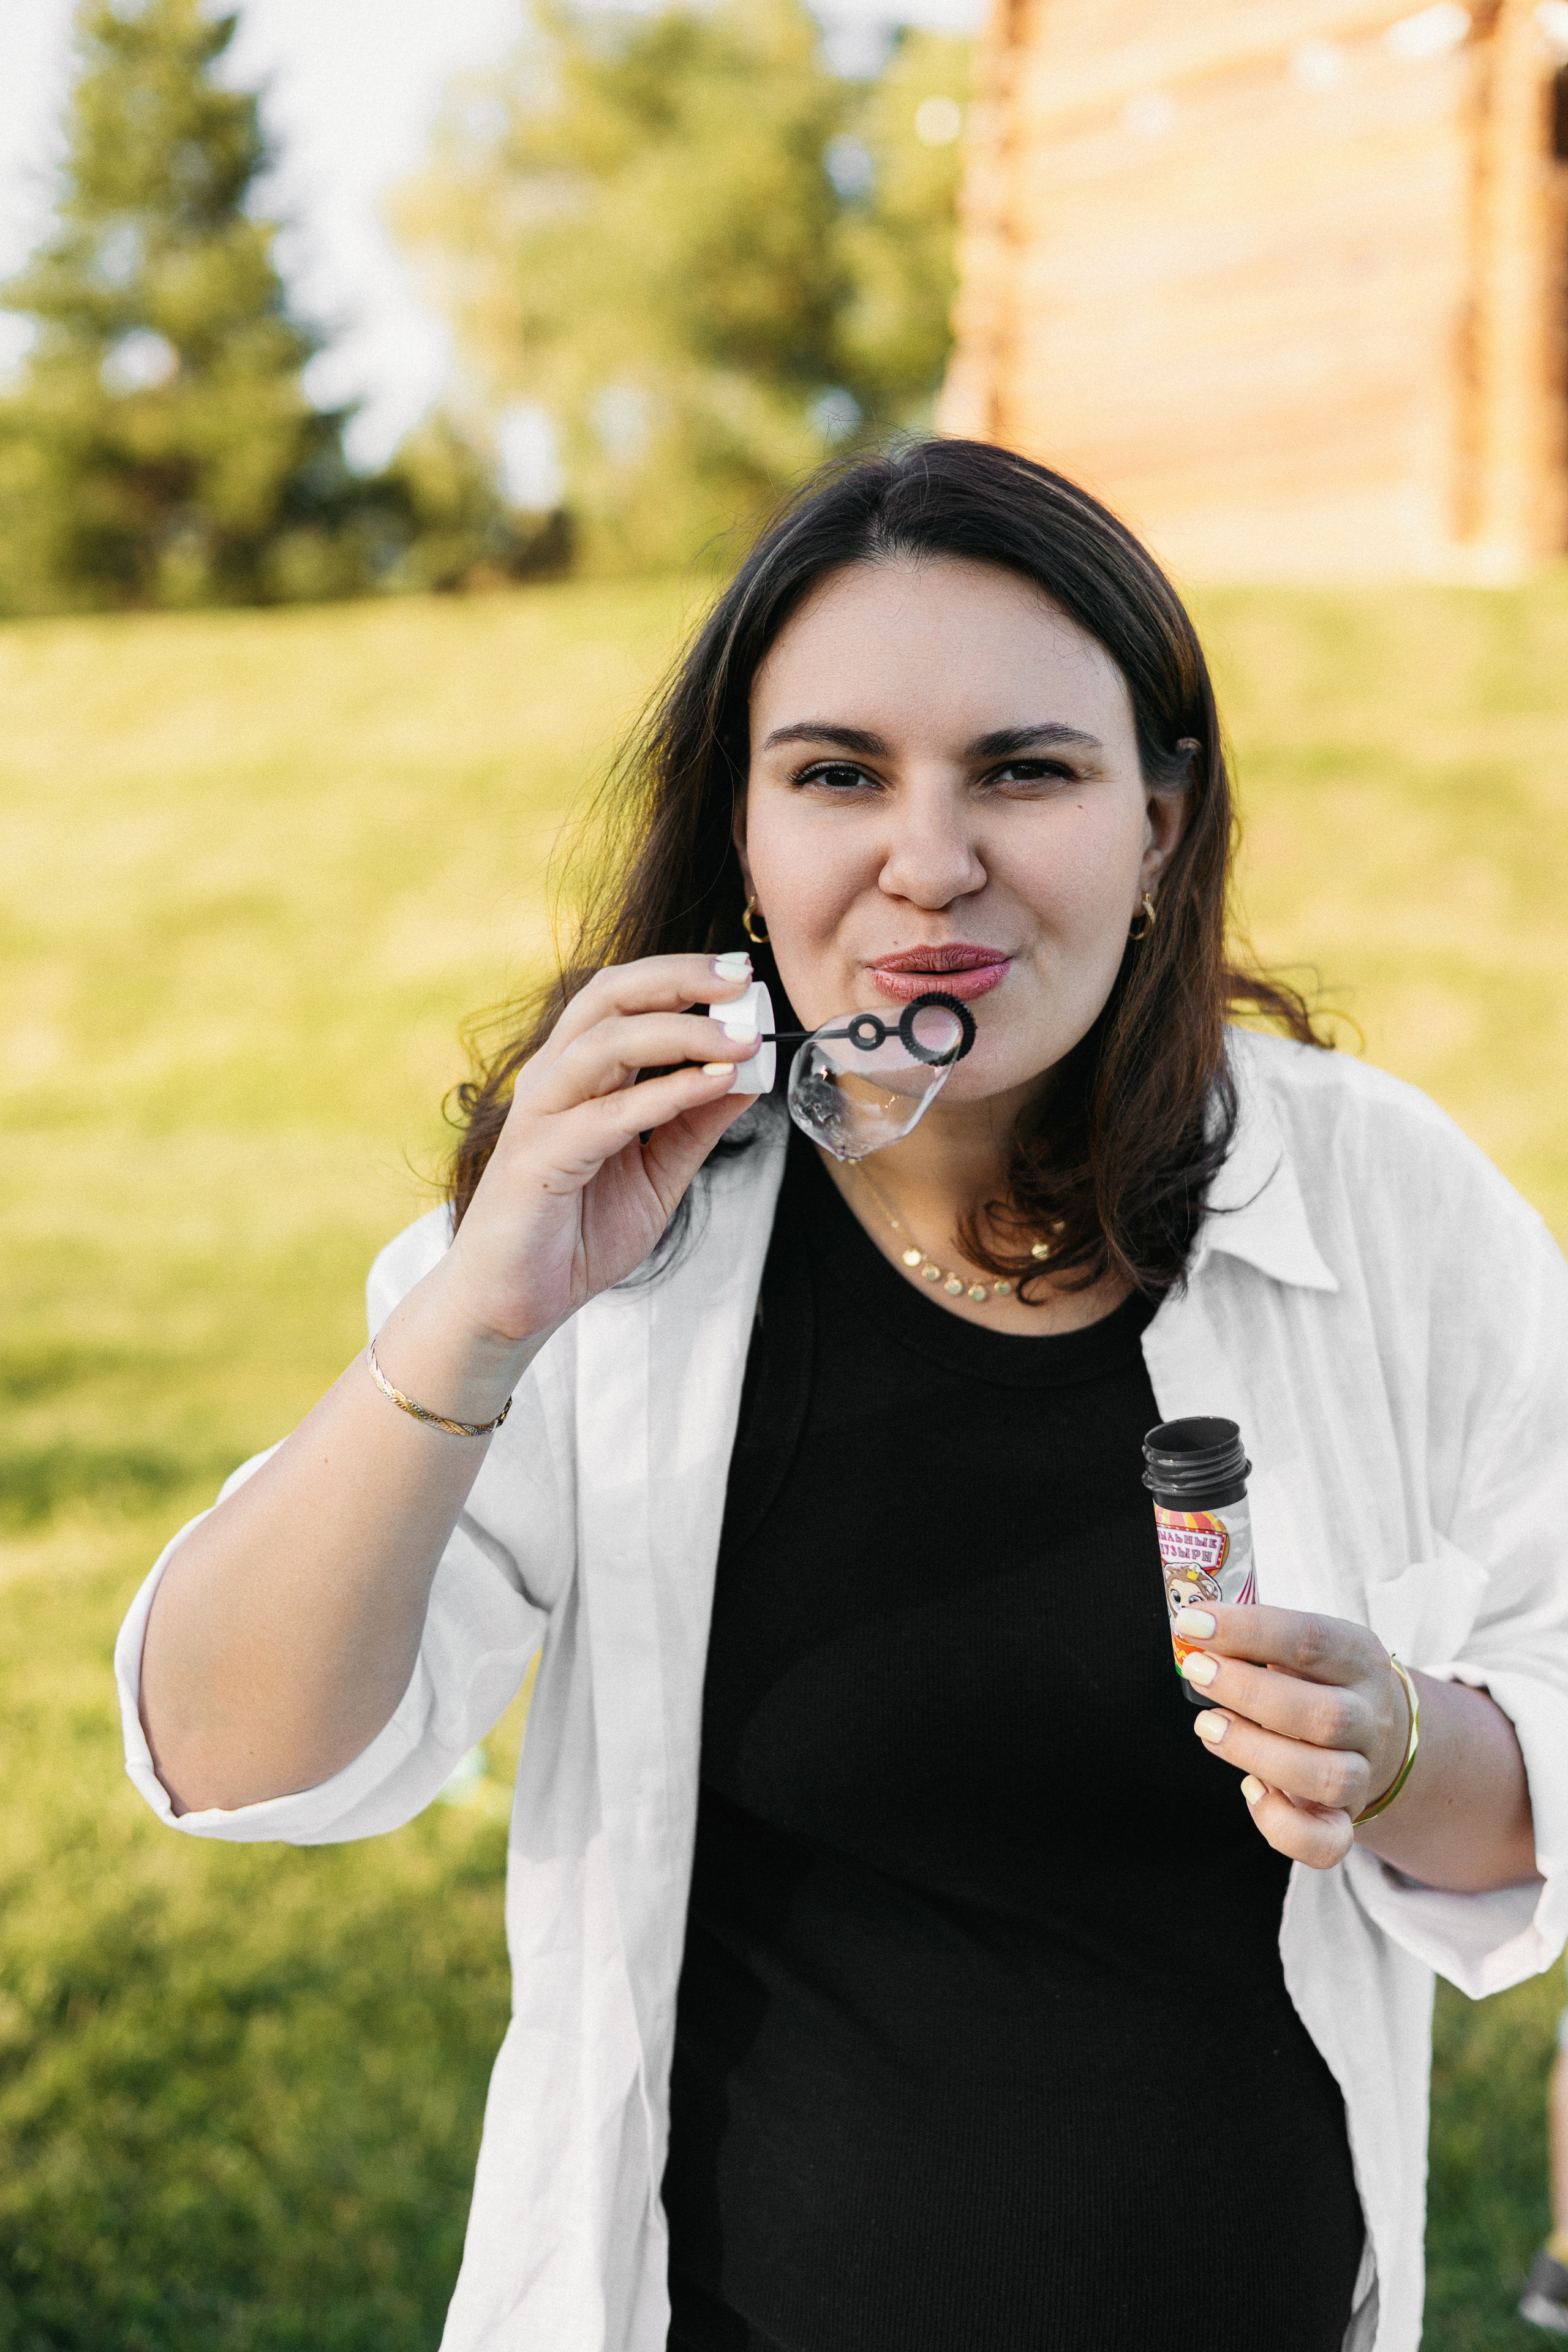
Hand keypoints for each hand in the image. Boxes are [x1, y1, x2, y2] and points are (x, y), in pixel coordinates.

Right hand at [431, 952, 761, 1354]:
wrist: (513, 1302)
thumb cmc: (576, 1235)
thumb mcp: (659, 1173)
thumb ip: (697, 1124)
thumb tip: (748, 1076)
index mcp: (580, 1075)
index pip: (625, 999)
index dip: (680, 977)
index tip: (741, 976)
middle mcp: (555, 1080)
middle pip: (609, 997)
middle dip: (678, 979)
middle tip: (740, 981)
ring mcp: (541, 1114)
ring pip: (605, 1044)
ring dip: (680, 1032)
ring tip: (740, 1039)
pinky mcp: (538, 1158)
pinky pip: (607, 1114)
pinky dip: (665, 1093)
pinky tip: (713, 1083)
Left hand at [1173, 1603, 1413, 1869]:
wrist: (1376, 1734)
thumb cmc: (1316, 1680)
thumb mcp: (1300, 1647)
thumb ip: (1255, 1641)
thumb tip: (1192, 1630)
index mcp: (1360, 1660)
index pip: (1312, 1640)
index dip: (1249, 1630)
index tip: (1193, 1622)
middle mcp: (1369, 1717)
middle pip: (1325, 1715)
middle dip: (1249, 1693)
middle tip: (1197, 1672)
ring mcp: (1362, 1773)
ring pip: (1328, 1778)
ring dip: (1257, 1751)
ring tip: (1208, 1726)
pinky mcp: (1345, 1820)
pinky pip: (1327, 1842)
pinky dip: (1283, 1825)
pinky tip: (1250, 1790)